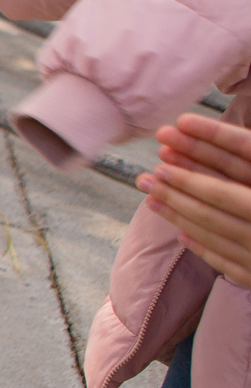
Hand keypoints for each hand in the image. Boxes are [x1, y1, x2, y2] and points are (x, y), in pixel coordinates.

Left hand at [141, 113, 250, 285]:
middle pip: (220, 196)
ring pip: (216, 227)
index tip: (176, 130)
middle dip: (180, 181)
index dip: (210, 143)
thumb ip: (249, 161)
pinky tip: (181, 234)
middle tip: (147, 171)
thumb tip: (233, 126)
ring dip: (179, 211)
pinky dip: (204, 246)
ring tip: (150, 196)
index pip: (244, 158)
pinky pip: (229, 261)